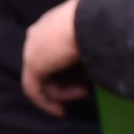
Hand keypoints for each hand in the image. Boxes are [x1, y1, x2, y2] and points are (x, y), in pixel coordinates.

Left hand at [22, 0, 90, 115]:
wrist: (93, 22)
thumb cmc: (101, 28)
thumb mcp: (96, 40)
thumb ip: (88, 53)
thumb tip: (90, 70)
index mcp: (55, 22)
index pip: (57, 50)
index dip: (71, 68)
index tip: (86, 79)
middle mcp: (40, 33)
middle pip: (48, 65)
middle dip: (66, 82)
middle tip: (85, 90)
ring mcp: (33, 47)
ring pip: (43, 77)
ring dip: (64, 91)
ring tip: (84, 92)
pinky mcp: (32, 63)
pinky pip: (33, 88)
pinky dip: (45, 102)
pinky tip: (60, 111)